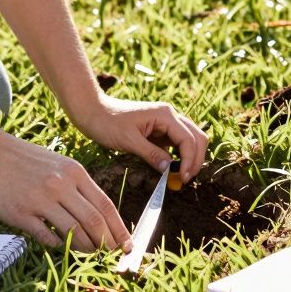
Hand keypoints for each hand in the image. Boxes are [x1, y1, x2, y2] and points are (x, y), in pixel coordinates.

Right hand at [0, 128, 131, 251]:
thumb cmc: (19, 158)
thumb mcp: (55, 163)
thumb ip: (75, 185)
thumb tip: (96, 215)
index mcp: (73, 172)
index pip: (105, 206)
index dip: (119, 229)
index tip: (127, 246)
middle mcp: (61, 185)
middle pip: (95, 222)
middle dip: (108, 244)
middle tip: (112, 258)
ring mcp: (40, 199)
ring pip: (75, 233)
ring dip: (86, 249)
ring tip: (91, 257)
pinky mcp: (21, 213)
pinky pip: (47, 237)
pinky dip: (59, 247)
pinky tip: (62, 249)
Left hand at [73, 96, 208, 181]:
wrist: (93, 112)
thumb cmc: (108, 123)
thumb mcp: (129, 141)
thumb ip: (151, 154)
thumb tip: (170, 170)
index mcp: (165, 115)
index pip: (188, 140)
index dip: (190, 161)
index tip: (183, 178)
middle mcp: (170, 116)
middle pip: (197, 138)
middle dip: (196, 159)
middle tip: (185, 179)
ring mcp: (166, 122)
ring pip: (190, 140)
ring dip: (190, 158)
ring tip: (180, 176)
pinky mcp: (160, 130)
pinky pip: (177, 143)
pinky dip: (179, 156)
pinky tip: (171, 169)